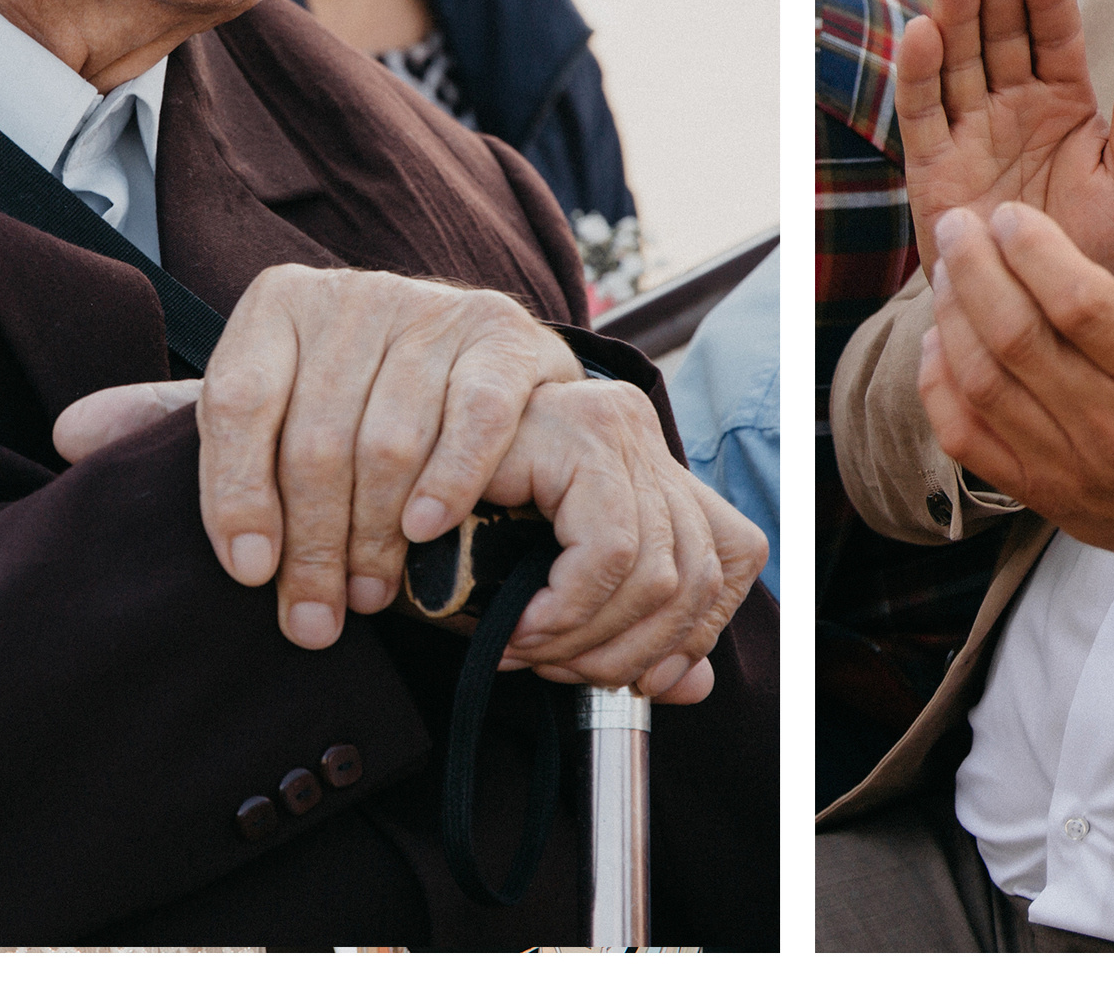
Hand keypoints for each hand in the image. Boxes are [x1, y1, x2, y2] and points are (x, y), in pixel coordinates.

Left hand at [54, 264, 580, 649]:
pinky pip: (470, 420)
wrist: (477, 363)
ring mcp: (434, 307)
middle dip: (310, 545)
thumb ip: (179, 421)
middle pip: (314, 436)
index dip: (233, 495)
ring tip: (366, 597)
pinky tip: (425, 534)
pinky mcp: (503, 332)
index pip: (236, 402)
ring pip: (388, 440)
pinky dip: (446, 484)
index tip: (245, 573)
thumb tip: (70, 434)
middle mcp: (355, 293)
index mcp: (279, 304)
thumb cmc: (353, 401)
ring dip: (375, 536)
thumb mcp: (267, 406)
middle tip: (311, 620)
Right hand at [477, 377, 767, 702]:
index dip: (700, 631)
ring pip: (657, 568)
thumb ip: (632, 632)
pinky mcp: (576, 432)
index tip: (645, 680)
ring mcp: (615, 425)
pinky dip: (568, 608)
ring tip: (528, 651)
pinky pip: (608, 549)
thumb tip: (694, 687)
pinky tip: (521, 626)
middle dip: (628, 650)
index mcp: (655, 465)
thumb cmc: (459, 534)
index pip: (733, 552)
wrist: (380, 471)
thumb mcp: (555, 585)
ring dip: (587, 637)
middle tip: (559, 671)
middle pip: (697, 571)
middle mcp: (644, 436)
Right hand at [895, 0, 1113, 284]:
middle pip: (999, 34)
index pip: (1055, 34)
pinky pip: (921, 114)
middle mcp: (1013, 108)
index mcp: (1066, 102)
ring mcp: (971, 134)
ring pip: (957, 62)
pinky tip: (920, 33)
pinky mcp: (932, 168)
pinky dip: (918, 74)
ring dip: (952, 16)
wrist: (1054, 325)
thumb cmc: (1099, 254)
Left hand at [918, 139, 1113, 592]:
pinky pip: (967, 438)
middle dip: (974, 269)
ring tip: (945, 270)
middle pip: (1018, 337)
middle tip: (957, 226)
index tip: (1012, 215)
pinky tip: (939, 341)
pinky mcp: (1042, 493)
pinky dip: (940, 386)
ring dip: (952, 318)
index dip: (1033, 250)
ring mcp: (1072, 465)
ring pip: (984, 383)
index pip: (1080, 301)